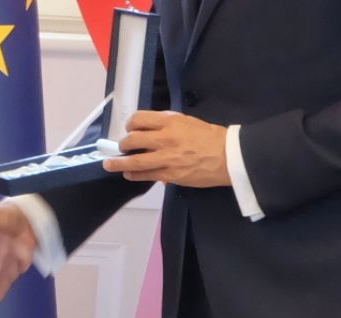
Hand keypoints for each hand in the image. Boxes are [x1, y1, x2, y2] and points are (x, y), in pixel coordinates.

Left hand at [103, 111, 230, 187]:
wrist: (230, 157)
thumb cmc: (212, 137)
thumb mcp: (189, 122)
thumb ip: (169, 124)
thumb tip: (152, 129)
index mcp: (171, 122)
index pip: (140, 119)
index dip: (130, 124)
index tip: (129, 128)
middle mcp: (165, 139)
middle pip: (133, 140)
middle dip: (123, 144)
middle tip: (121, 147)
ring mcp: (166, 158)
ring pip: (134, 161)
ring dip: (119, 163)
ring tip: (110, 164)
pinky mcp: (170, 175)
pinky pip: (146, 175)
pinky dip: (133, 175)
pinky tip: (128, 174)